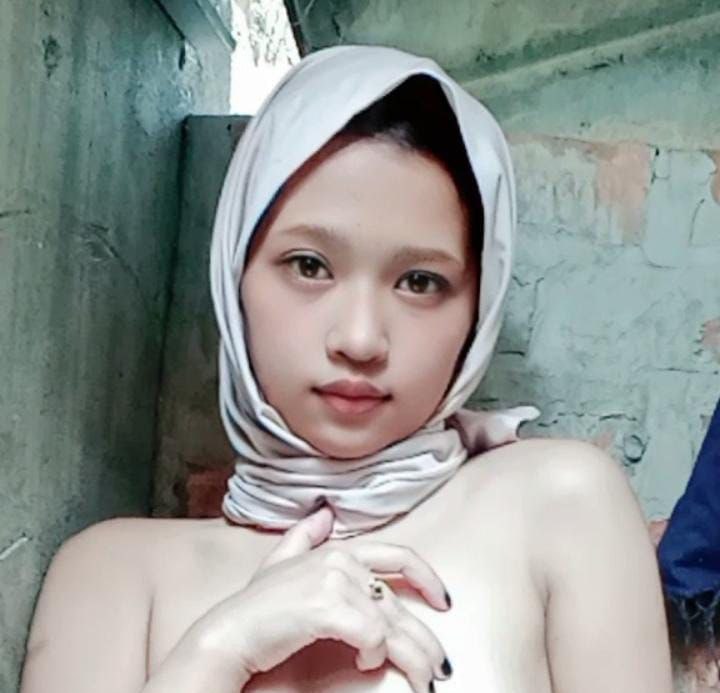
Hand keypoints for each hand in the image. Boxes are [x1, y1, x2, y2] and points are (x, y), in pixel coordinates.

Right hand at [193, 506, 452, 692]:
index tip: (445, 601)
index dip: (427, 576)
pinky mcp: (328, 607)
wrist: (230, 633)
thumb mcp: (279, 563)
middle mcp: (340, 559)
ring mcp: (334, 580)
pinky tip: (368, 663)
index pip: (398, 555)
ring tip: (421, 680)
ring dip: (411, 657)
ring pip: (391, 624)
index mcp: (338, 550)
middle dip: (425, 640)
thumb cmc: (257, 606)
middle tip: (438, 668)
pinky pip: (371, 635)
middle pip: (399, 603)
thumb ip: (303, 536)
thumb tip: (325, 513)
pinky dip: (375, 653)